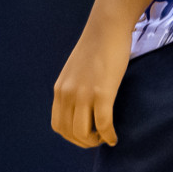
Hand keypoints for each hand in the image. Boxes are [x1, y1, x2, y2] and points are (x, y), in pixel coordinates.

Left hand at [51, 20, 129, 147]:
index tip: (88, 135)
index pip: (58, 125)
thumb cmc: (95, 49)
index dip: (73, 137)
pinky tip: (115, 137)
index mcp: (59, 89)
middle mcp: (67, 93)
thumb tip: (81, 109)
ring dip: (96, 141)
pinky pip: (103, 124)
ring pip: (83, 133)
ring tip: (106, 137)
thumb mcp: (76, 72)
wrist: (106, 29)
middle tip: (99, 139)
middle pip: (69, 133)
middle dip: (85, 142)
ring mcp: (82, 93)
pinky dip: (109, 136)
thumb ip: (75, 89)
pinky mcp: (101, 92)